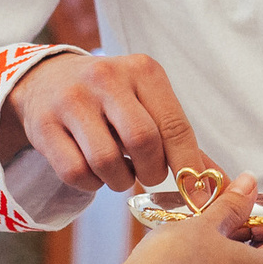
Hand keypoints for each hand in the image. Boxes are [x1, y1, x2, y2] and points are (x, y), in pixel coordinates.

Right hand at [1, 52, 208, 193]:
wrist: (46, 80)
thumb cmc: (110, 98)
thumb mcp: (146, 101)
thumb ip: (179, 139)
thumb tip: (219, 182)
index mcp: (143, 71)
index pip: (174, 125)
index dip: (188, 166)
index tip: (196, 193)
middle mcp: (107, 78)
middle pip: (143, 142)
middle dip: (151, 172)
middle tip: (148, 175)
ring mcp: (72, 99)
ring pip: (107, 161)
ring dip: (120, 180)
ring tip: (120, 171)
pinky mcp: (43, 124)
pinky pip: (76, 172)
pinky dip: (91, 184)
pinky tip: (94, 171)